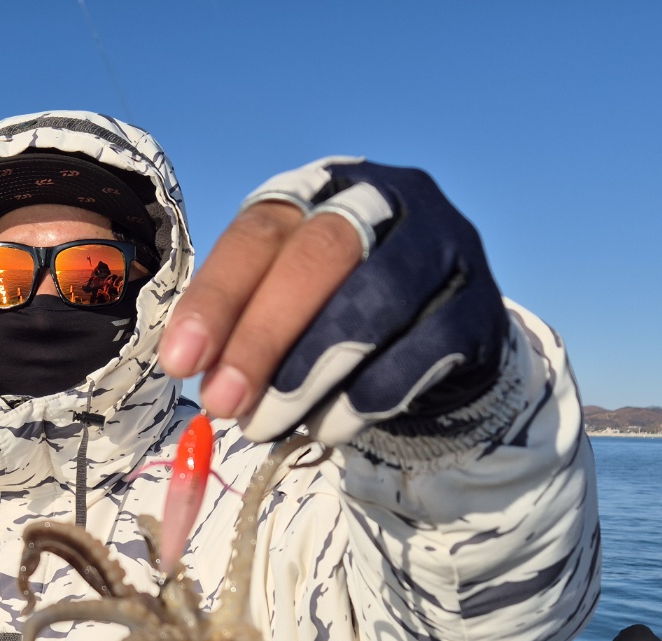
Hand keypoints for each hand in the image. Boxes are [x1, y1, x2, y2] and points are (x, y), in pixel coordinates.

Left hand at [159, 160, 507, 444]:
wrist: (439, 345)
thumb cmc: (338, 318)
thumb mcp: (284, 306)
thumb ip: (242, 328)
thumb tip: (199, 377)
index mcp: (319, 192)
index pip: (259, 234)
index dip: (217, 299)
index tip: (179, 364)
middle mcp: (386, 201)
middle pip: (320, 255)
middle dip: (264, 337)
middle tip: (223, 404)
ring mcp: (445, 246)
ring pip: (377, 300)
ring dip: (312, 371)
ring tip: (269, 426)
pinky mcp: (481, 305)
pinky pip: (426, 349)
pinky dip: (369, 395)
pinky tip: (329, 427)